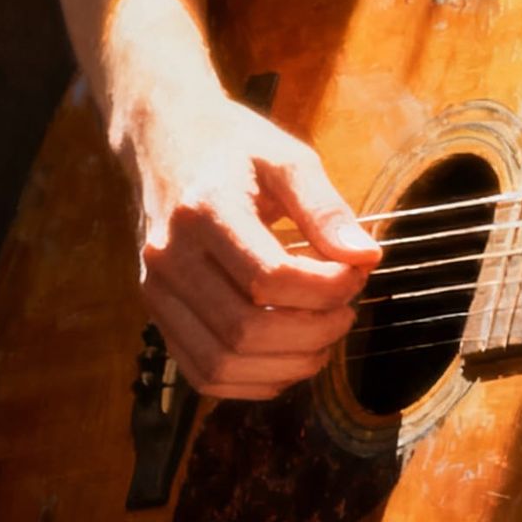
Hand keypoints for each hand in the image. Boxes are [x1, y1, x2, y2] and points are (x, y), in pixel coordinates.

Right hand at [126, 92, 379, 399]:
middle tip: (347, 311)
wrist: (164, 140)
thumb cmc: (233, 146)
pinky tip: (288, 358)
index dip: (325, 289)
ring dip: (285, 365)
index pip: (268, 277)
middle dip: (312, 332)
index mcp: (204, 209)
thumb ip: (325, 208)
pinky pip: (201, 372)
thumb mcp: (287, 158)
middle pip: (244, 330)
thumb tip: (366, 258)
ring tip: (324, 337)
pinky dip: (251, 381)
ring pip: (220, 363)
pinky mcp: (155, 313)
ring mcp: (156, 290)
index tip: (357, 273)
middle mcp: (170, 256)